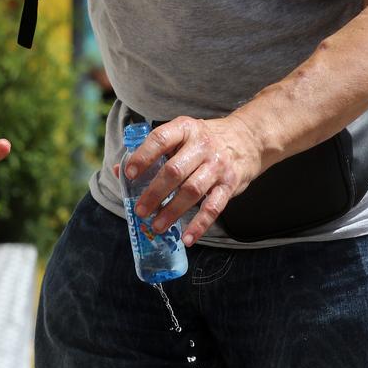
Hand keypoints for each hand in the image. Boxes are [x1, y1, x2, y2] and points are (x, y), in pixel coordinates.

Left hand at [124, 116, 265, 245]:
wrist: (247, 139)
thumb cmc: (203, 140)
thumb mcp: (181, 135)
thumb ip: (153, 152)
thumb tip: (119, 171)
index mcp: (185, 129)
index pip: (160, 139)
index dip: (143, 157)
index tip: (129, 174)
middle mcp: (202, 145)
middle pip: (174, 170)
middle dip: (154, 192)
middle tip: (140, 210)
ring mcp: (217, 165)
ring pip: (192, 190)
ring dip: (172, 210)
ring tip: (156, 225)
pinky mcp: (230, 184)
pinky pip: (213, 207)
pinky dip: (199, 225)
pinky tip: (187, 238)